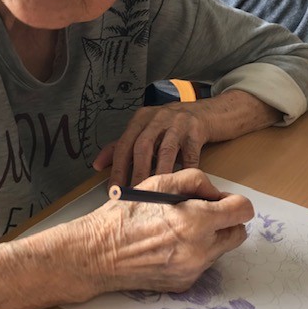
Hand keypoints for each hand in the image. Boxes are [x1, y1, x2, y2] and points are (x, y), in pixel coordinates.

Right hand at [80, 169, 252, 295]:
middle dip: (226, 220)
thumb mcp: (158, 182)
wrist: (99, 253)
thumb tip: (215, 193)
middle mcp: (200, 250)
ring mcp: (193, 270)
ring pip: (220, 250)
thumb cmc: (124, 215)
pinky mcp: (184, 283)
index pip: (242, 212)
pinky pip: (202, 265)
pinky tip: (169, 245)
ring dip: (209, 237)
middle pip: (238, 234)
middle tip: (203, 212)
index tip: (221, 200)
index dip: (234, 202)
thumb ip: (195, 180)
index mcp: (196, 221)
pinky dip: (193, 253)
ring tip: (179, 227)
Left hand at [93, 91, 280, 185]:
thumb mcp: (147, 130)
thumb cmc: (174, 126)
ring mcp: (179, 122)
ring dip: (160, 175)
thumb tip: (97, 165)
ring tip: (157, 195)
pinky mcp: (197, 130)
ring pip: (166, 151)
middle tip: (134, 197)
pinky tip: (184, 187)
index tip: (114, 190)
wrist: (210, 112)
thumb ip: (122, 146)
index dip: (117, 168)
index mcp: (141, 119)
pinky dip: (187, 172)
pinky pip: (191, 155)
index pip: (124, 144)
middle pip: (142, 147)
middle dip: (136, 174)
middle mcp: (157, 117)